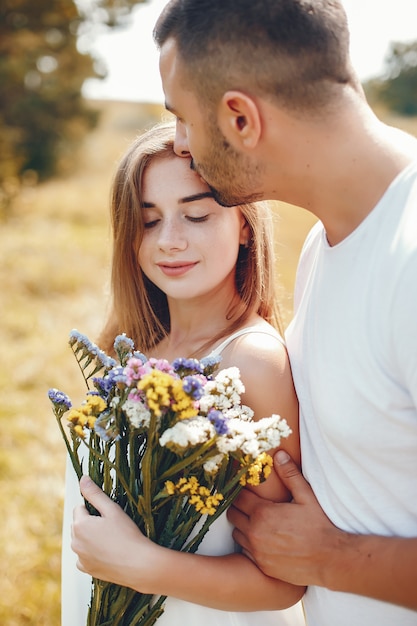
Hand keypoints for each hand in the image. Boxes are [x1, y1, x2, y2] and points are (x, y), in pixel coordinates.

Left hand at [71, 476, 154, 589]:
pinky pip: (84, 556)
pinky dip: (92, 553)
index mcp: (80, 526)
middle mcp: (75, 543)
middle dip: (90, 522)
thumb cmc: (127, 535)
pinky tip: (107, 552)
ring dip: (90, 537)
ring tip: (111, 540)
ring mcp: (80, 558)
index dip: (94, 509)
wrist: (138, 565)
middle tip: (111, 526)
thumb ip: (95, 494)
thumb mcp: (112, 509)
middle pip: (78, 524)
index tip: (108, 515)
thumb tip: (83, 479)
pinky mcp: (86, 569)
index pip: (80, 508)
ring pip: (81, 540)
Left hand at [227, 450, 343, 586]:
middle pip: (233, 515)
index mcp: (263, 513)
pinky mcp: (262, 566)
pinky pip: (246, 552)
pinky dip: (251, 545)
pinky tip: (264, 540)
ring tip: (259, 523)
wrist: (330, 559)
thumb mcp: (306, 496)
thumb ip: (290, 474)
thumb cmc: (319, 526)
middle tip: (253, 506)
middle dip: (240, 508)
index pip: (238, 498)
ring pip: (237, 534)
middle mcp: (255, 533)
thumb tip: (279, 454)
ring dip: (244, 527)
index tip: (249, 492)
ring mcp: (257, 552)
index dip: (242, 493)